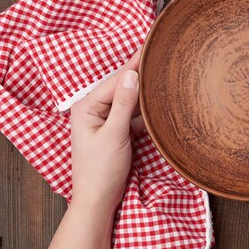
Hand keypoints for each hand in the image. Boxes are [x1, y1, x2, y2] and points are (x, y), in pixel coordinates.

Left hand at [70, 50, 146, 215]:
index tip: (149, 47)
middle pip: (122, 86)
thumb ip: (123, 105)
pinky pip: (132, 114)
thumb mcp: (113, 135)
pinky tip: (157, 100)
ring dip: (144, 91)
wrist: (97, 201)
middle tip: (158, 55)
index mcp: (86, 107)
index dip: (134, 64)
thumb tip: (132, 76)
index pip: (115, 80)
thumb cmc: (100, 171)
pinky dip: (144, 109)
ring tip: (161, 73)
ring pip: (129, 100)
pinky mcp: (115, 131)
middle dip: (140, 73)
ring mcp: (105, 120)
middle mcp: (94, 110)